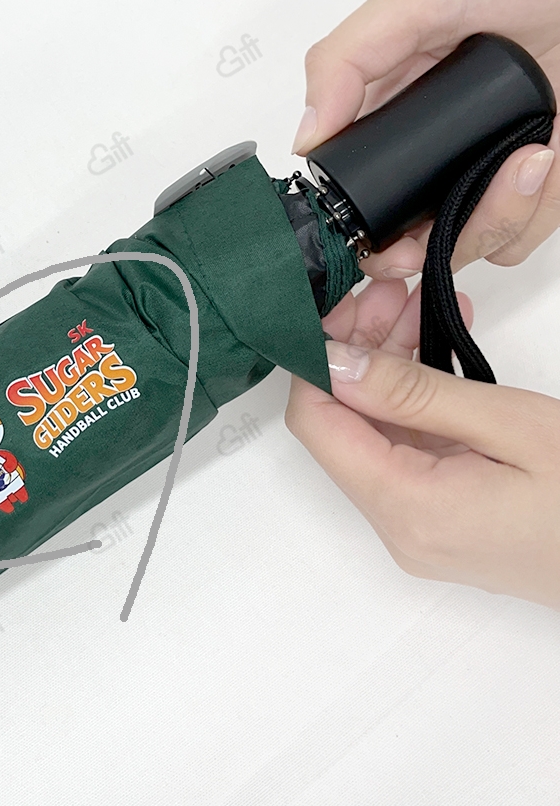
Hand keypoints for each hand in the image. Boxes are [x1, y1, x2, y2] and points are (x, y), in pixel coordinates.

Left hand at [284, 277, 559, 611]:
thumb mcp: (510, 426)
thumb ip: (414, 394)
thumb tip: (336, 362)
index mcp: (407, 507)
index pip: (316, 425)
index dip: (316, 361)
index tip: (343, 309)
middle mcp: (399, 527)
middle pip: (343, 426)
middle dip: (358, 353)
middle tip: (391, 296)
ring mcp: (418, 529)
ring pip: (375, 434)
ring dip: (389, 370)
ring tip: (418, 310)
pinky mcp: (439, 522)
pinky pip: (407, 452)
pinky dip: (415, 401)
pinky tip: (435, 354)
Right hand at [291, 0, 559, 280]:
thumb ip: (346, 59)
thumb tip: (304, 138)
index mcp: (390, 111)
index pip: (353, 188)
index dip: (351, 226)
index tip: (364, 238)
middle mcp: (432, 148)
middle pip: (400, 235)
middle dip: (405, 251)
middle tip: (417, 246)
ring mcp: (483, 168)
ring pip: (460, 243)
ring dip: (485, 221)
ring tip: (523, 157)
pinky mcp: (539, 183)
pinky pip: (518, 237)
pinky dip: (528, 211)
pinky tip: (545, 154)